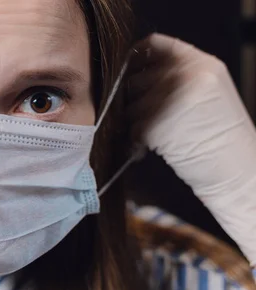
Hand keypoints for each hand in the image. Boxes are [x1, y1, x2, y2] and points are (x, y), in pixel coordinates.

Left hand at [128, 33, 255, 265]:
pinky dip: (138, 141)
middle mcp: (187, 76)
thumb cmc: (220, 134)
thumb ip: (178, 76)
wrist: (237, 168)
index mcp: (202, 63)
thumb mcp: (208, 91)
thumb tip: (134, 74)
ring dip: (137, 123)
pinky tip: (155, 147)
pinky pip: (133, 129)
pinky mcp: (158, 125)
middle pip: (137, 78)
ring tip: (160, 134)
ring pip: (131, 106)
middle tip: (153, 118)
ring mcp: (172, 99)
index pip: (157, 45)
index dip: (137, 57)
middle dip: (136, 99)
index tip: (129, 69)